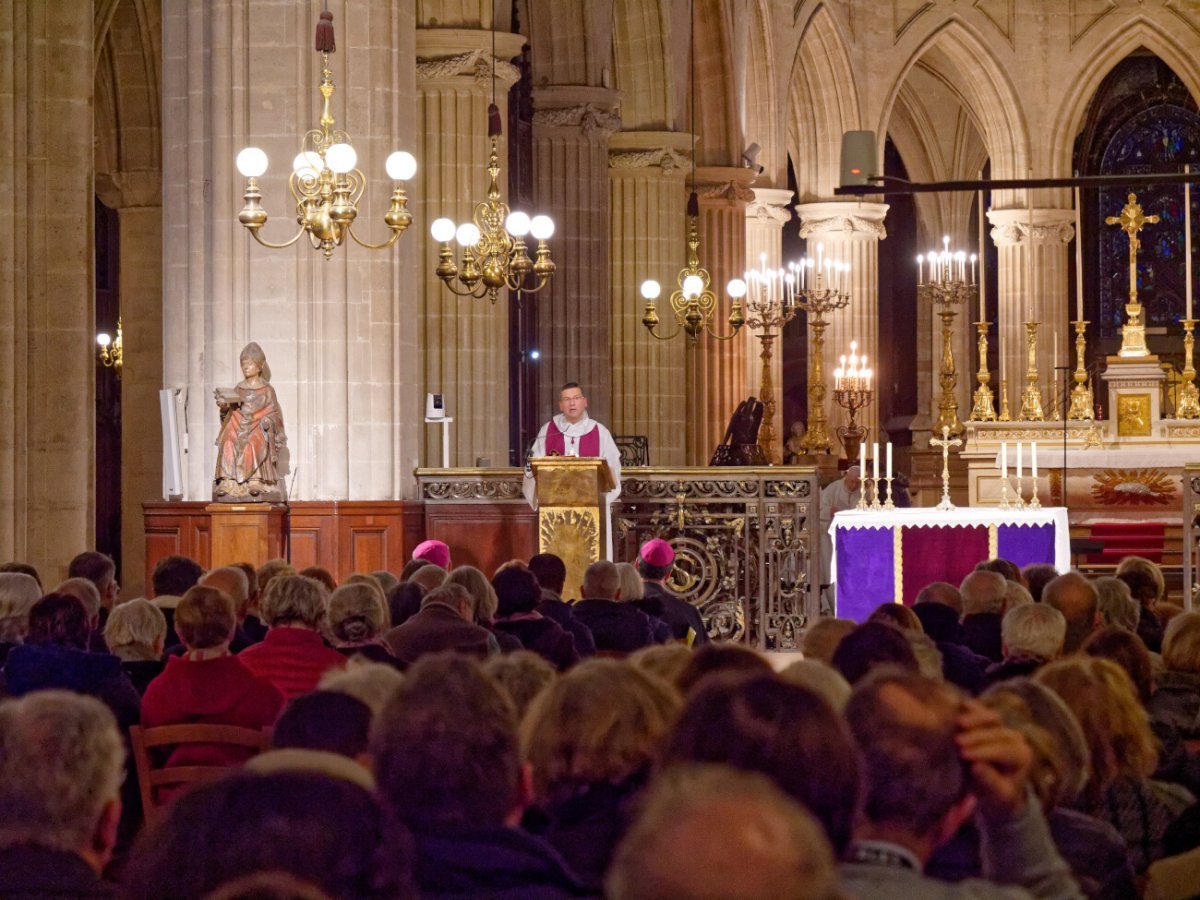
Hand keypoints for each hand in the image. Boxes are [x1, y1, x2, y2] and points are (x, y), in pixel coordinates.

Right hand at [955, 700, 1031, 817]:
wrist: (996, 789)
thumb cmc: (997, 794)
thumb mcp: (995, 794)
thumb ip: (988, 780)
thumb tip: (975, 766)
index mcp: (1022, 756)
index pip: (1003, 750)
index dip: (984, 751)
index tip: (964, 756)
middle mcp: (1017, 739)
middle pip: (997, 733)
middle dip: (977, 737)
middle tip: (957, 742)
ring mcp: (1004, 728)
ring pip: (992, 718)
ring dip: (975, 719)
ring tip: (959, 723)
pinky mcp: (991, 722)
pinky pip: (983, 711)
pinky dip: (973, 708)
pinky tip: (961, 705)